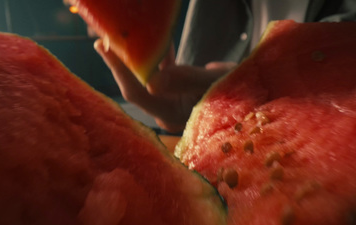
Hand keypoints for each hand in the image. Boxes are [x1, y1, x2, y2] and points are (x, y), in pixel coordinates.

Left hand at [94, 39, 235, 132]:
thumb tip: (151, 81)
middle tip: (104, 37)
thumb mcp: (214, 84)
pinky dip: (158, 56)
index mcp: (173, 115)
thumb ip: (184, 81)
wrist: (253, 93)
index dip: (121, 70)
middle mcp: (166, 111)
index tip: (104, 46)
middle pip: (137, 85)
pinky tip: (157, 38)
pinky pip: (161, 73)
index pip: (139, 93)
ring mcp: (170, 101)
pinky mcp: (176, 91)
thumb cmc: (238, 91)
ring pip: (147, 77)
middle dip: (122, 61)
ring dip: (138, 55)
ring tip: (125, 33)